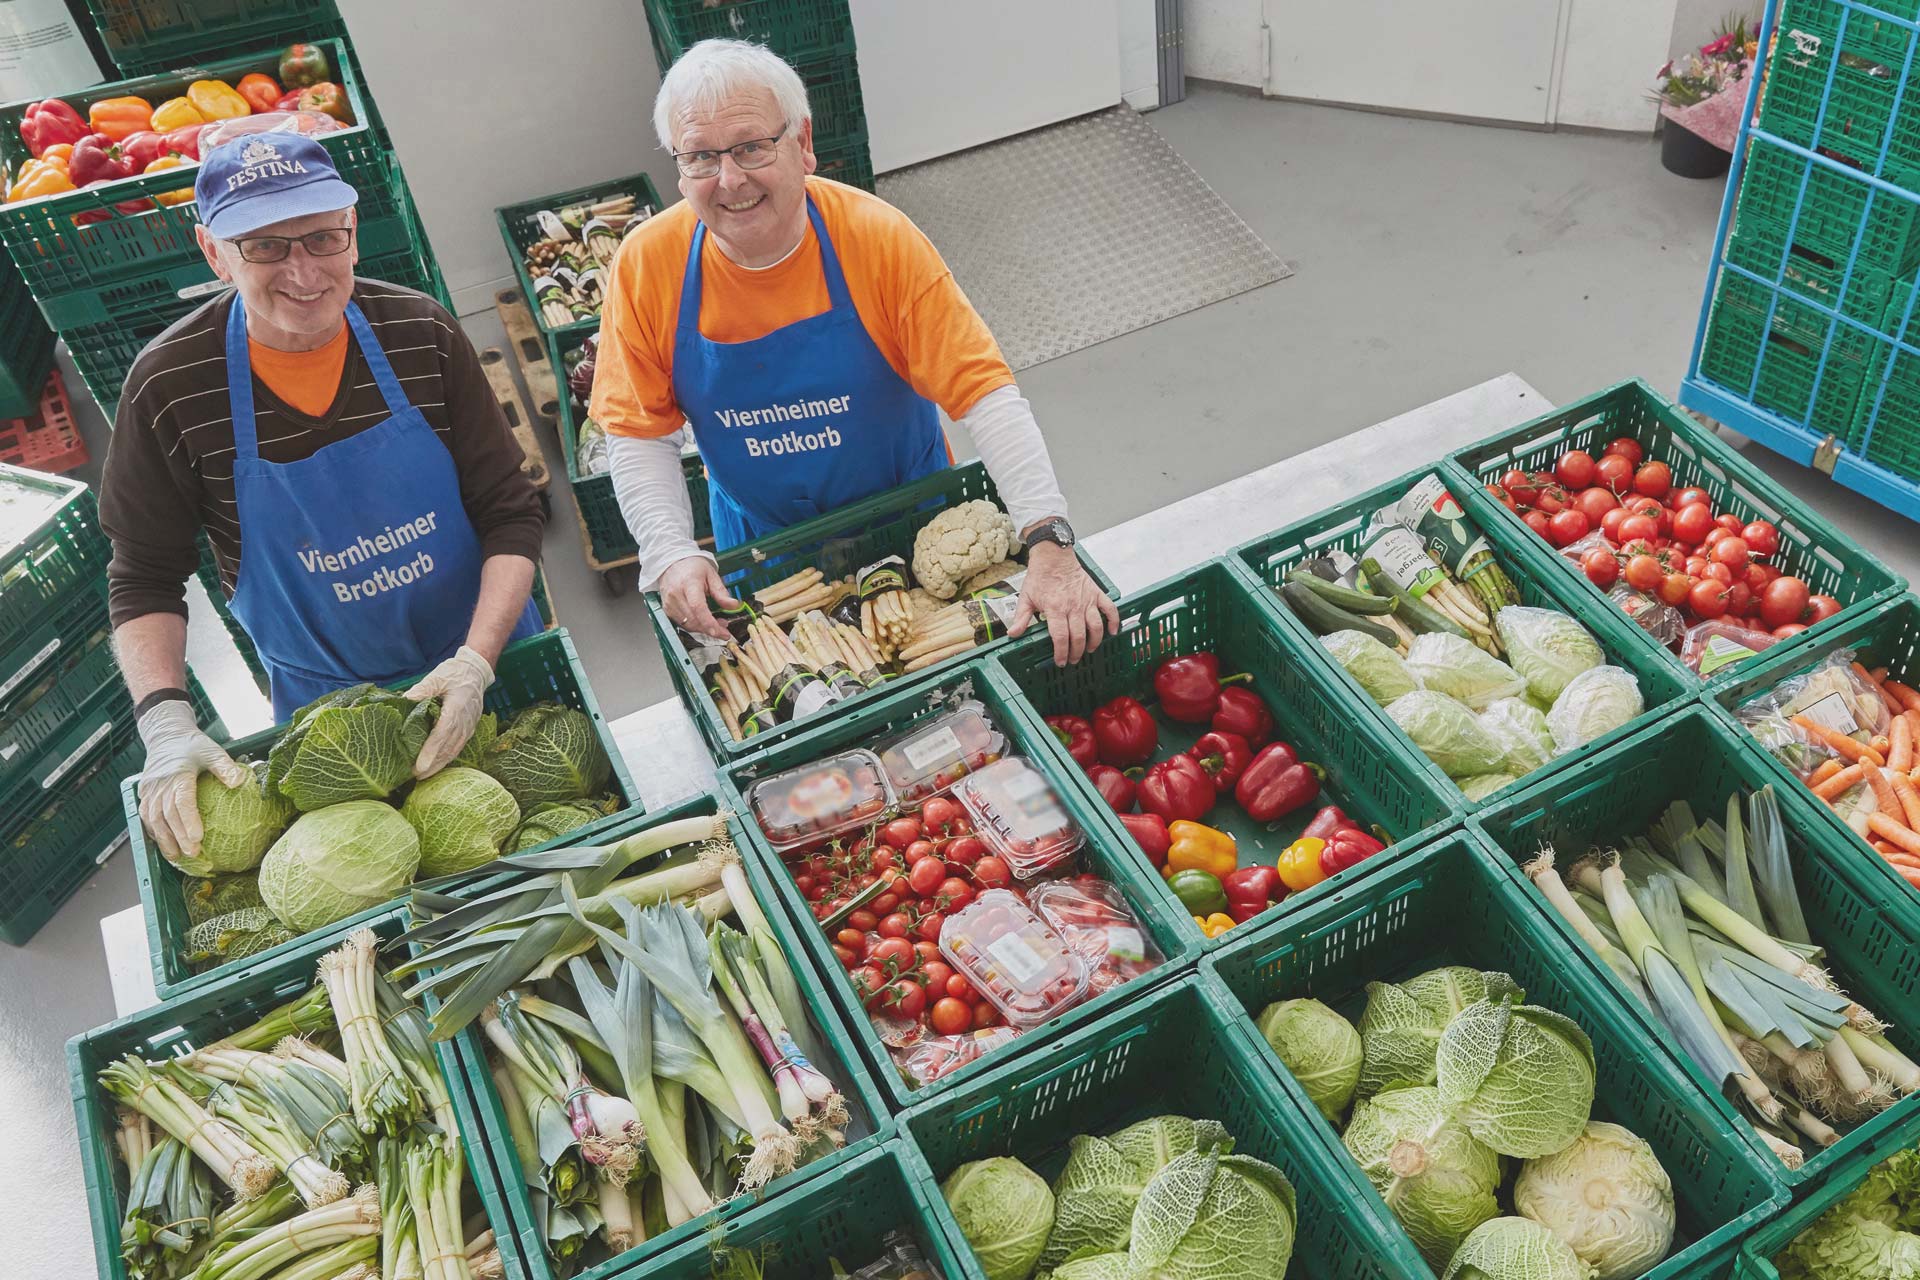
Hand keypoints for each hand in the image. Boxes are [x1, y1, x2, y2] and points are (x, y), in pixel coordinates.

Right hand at [136, 699, 250, 865]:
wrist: (166, 735)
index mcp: (177, 774)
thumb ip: (224, 766)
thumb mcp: (212, 750)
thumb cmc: (192, 745)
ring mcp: (149, 790)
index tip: (198, 838)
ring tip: (177, 857)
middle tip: (192, 854)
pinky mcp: (144, 794)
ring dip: (164, 839)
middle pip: (166, 815)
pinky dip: (153, 832)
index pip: (181, 801)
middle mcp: (160, 785)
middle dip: (178, 836)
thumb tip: (239, 782)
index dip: (188, 820)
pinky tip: (164, 845)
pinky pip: (145, 816)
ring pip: (153, 819)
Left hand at [405, 645, 494, 776]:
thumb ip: (421, 690)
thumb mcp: (436, 677)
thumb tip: (403, 701)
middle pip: (448, 749)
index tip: (419, 766)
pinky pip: (458, 747)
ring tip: (423, 775)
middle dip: (432, 765)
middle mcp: (464, 721)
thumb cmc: (455, 673)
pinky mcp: (469, 729)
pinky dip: (447, 758)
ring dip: (439, 765)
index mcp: (456, 708)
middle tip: (415, 777)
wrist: (476, 672)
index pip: (442, 734)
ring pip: (454, 751)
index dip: (430, 752)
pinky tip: (436, 764)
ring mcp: (468, 727)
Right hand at [658, 555, 737, 640]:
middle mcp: (676, 594)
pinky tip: (703, 621)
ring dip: (704, 629)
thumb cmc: (691, 566)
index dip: (709, 622)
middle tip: (724, 628)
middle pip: (693, 620)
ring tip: (716, 623)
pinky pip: (682, 624)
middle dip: (711, 628)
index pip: (697, 607)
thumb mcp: (711, 574)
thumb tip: (733, 605)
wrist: (672, 562)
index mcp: (689, 583)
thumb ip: (721, 592)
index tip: (721, 631)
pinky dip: (695, 626)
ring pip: (688, 625)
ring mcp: (669, 603)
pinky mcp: (667, 610)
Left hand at [1008, 542, 1120, 665]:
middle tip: (1073, 659)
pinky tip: (1113, 632)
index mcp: (1055, 608)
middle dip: (1076, 652)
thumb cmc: (1040, 577)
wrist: (1053, 556)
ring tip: (1089, 650)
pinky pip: (1110, 609)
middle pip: (1078, 636)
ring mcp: (1087, 600)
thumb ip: (1021, 618)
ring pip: (1096, 626)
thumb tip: (1013, 634)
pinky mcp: (1096, 593)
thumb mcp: (1025, 598)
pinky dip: (1114, 621)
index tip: (1061, 662)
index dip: (1061, 652)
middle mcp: (1073, 606)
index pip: (1060, 637)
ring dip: (1094, 641)